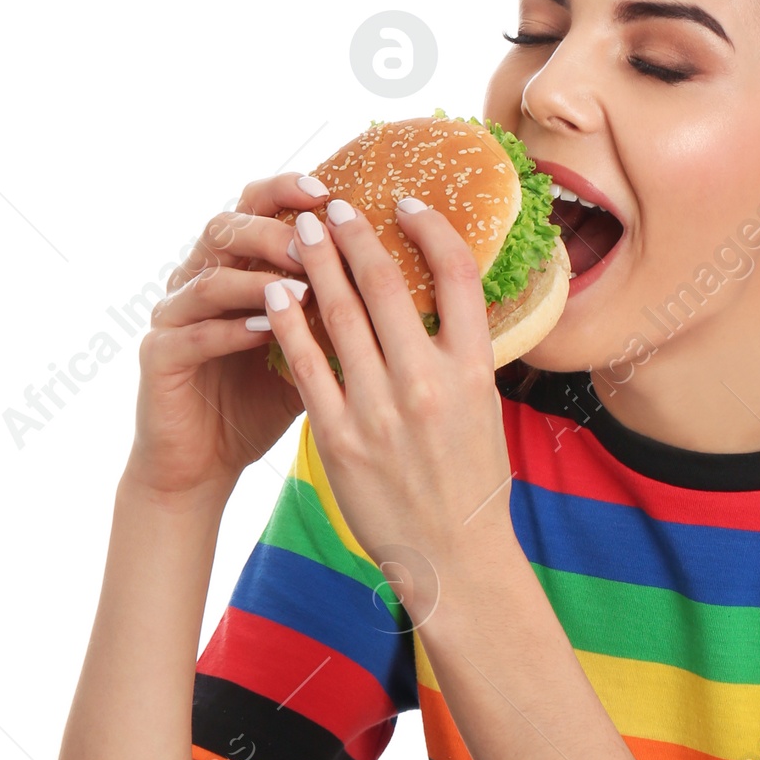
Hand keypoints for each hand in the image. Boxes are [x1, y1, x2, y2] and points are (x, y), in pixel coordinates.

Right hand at [123, 171, 330, 501]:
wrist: (203, 462)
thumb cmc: (262, 399)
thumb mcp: (312, 348)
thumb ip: (342, 311)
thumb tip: (412, 285)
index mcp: (235, 265)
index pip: (255, 207)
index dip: (286, 191)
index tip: (330, 192)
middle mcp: (198, 278)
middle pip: (227, 228)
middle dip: (275, 230)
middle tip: (318, 239)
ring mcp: (173, 315)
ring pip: (209, 277)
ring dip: (258, 278)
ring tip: (305, 288)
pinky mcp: (158, 355)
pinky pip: (191, 332)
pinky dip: (231, 329)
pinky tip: (267, 331)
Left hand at [260, 193, 517, 603]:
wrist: (452, 555)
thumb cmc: (471, 480)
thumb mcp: (485, 406)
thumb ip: (460, 353)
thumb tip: (446, 297)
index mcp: (473, 370)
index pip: (457, 275)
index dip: (430, 228)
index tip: (406, 203)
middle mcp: (428, 383)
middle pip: (386, 284)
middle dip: (356, 234)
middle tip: (334, 204)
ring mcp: (380, 410)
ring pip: (339, 315)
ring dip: (316, 264)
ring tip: (299, 232)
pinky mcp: (339, 438)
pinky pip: (306, 365)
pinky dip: (288, 322)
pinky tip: (275, 293)